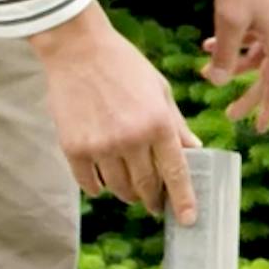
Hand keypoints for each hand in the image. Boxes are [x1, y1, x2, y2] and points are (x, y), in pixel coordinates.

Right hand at [30, 2, 200, 218]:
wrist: (77, 48)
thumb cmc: (124, 66)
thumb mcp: (160, 90)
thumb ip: (176, 124)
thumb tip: (195, 151)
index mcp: (158, 123)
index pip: (176, 172)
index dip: (183, 200)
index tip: (188, 220)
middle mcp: (131, 139)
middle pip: (146, 186)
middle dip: (154, 199)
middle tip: (156, 204)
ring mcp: (101, 145)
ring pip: (119, 188)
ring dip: (128, 194)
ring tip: (131, 191)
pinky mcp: (73, 148)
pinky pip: (89, 183)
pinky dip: (98, 188)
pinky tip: (103, 184)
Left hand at [204, 0, 268, 132]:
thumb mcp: (228, 21)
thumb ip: (223, 55)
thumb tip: (216, 82)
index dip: (267, 110)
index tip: (259, 130)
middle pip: (266, 75)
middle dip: (247, 95)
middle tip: (228, 114)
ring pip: (256, 56)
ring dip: (233, 65)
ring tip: (205, 68)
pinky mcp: (267, 9)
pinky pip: (252, 38)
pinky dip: (234, 44)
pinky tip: (209, 42)